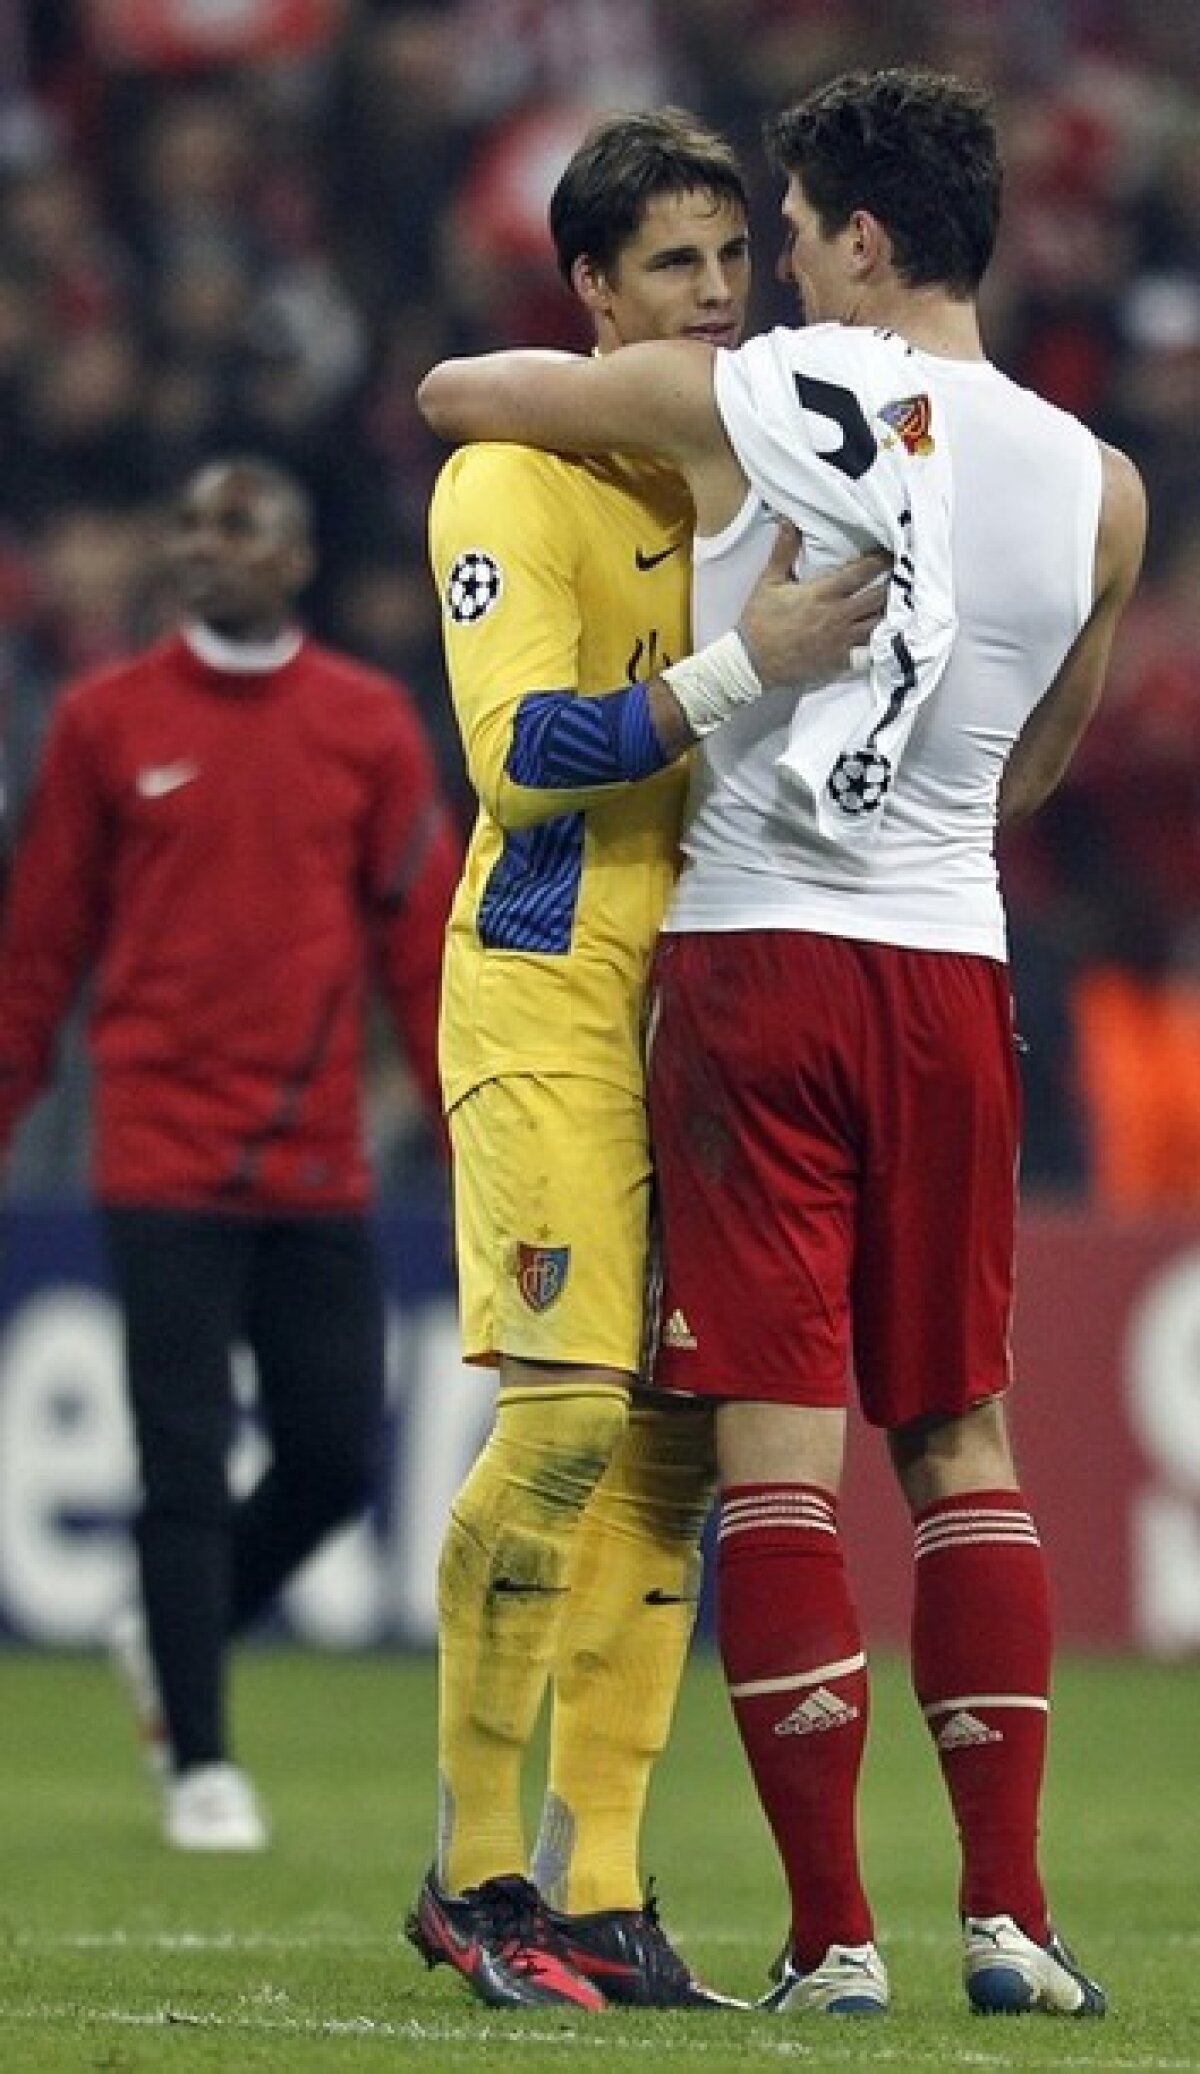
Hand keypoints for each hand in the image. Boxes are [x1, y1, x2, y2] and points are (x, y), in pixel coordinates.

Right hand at [737, 523, 889, 690]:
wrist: (752, 663)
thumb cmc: (759, 622)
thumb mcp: (768, 582)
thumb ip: (784, 551)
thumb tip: (789, 521)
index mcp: (823, 594)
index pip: (861, 573)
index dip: (880, 561)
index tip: (890, 553)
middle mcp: (838, 616)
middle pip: (878, 598)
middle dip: (892, 585)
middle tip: (901, 577)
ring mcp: (842, 641)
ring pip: (878, 624)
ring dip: (888, 612)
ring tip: (899, 603)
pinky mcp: (840, 661)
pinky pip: (868, 651)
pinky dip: (879, 642)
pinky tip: (886, 636)